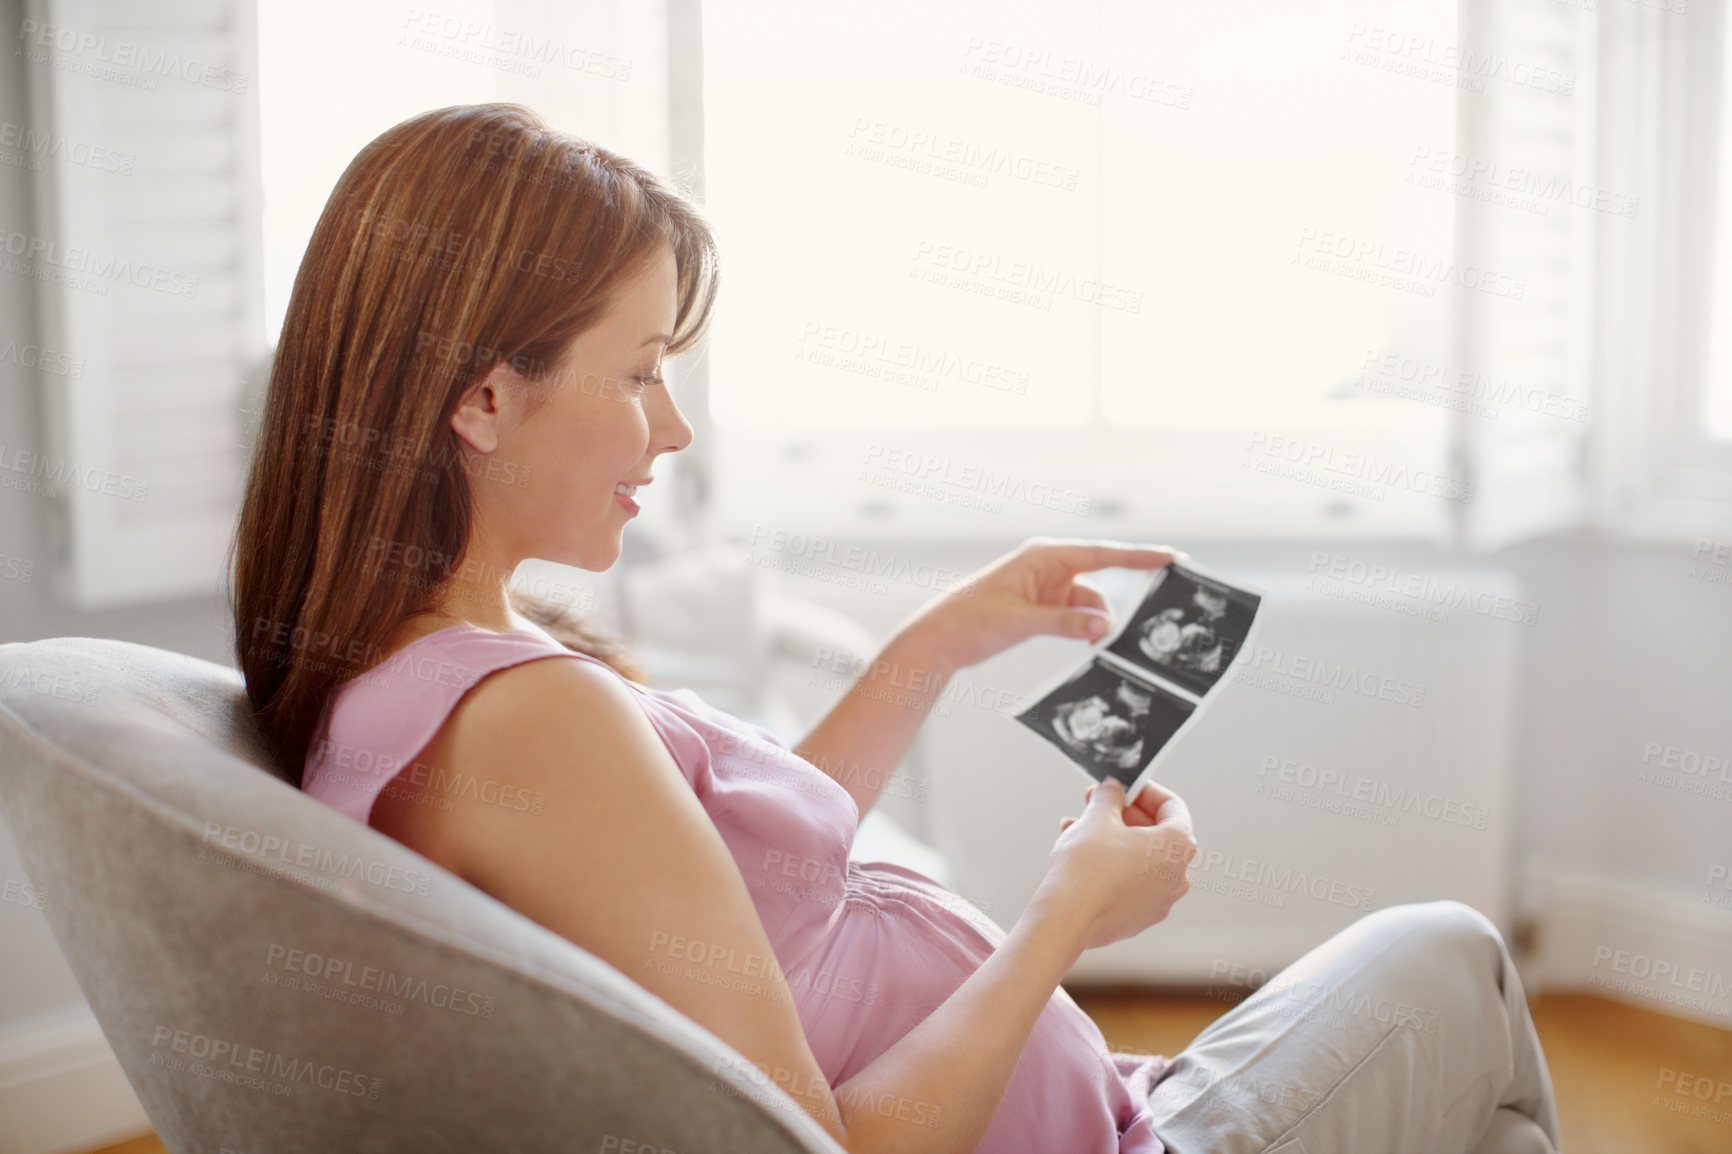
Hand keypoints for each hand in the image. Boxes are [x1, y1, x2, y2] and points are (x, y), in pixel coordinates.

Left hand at [890, 536, 1180, 673]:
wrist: (940, 637)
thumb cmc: (971, 619)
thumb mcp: (1021, 623)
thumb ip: (1065, 623)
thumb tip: (1103, 628)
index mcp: (1044, 557)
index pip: (1102, 554)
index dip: (1139, 557)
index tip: (1171, 557)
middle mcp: (1049, 567)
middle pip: (1100, 580)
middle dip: (1117, 603)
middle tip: (1145, 621)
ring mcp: (1046, 587)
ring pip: (1090, 604)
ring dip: (1097, 624)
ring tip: (1104, 647)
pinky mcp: (1042, 606)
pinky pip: (1077, 615)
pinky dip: (1085, 629)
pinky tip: (1092, 646)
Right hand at [1038, 778, 1195, 951]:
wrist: (1068, 917)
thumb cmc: (1088, 866)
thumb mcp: (1098, 816)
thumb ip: (1110, 796)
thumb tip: (1114, 790)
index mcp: (1177, 846)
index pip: (1172, 806)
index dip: (1144, 790)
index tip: (1123, 787)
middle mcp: (1177, 875)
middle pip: (1156, 833)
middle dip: (1124, 814)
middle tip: (1097, 803)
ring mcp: (1160, 901)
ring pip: (1139, 858)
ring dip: (1113, 839)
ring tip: (1078, 828)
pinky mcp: (1139, 917)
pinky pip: (1131, 882)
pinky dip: (1113, 865)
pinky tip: (1082, 856)